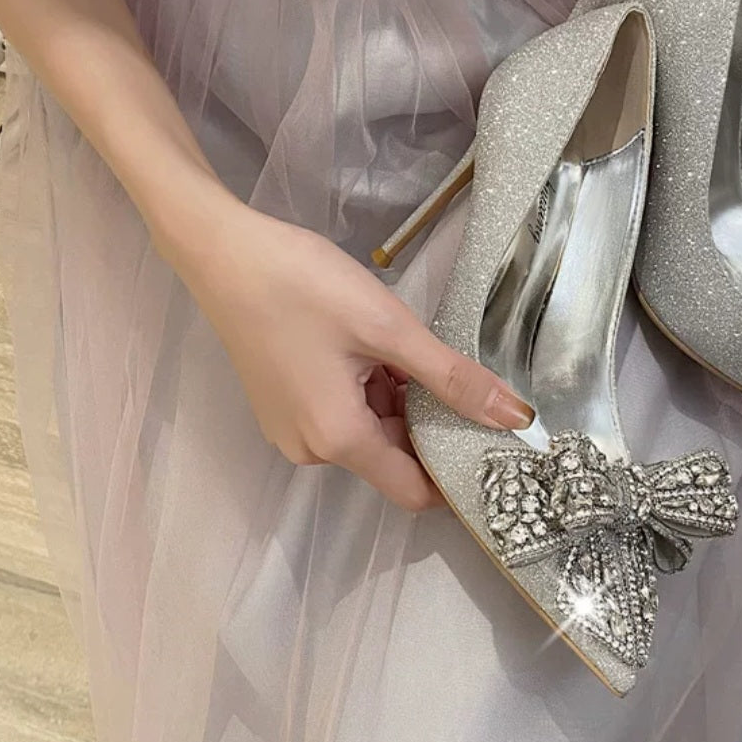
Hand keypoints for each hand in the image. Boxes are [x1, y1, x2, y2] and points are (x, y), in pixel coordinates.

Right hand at [170, 200, 533, 510]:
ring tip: (426, 355)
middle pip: (393, 458)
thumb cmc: (305, 286)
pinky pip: (344, 411)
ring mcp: (292, 427)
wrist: (223, 251)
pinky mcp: (284, 402)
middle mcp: (312, 449)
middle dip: (434, 426)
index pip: (414, 491)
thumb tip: (519, 419)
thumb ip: (454, 379)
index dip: (457, 475)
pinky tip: (386, 348)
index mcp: (338, 440)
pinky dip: (373, 389)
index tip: (497, 448)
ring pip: (371, 430)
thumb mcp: (389, 328)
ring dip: (404, 402)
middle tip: (474, 386)